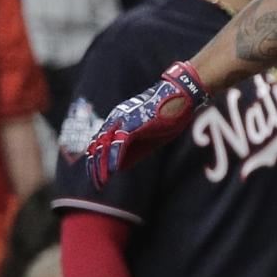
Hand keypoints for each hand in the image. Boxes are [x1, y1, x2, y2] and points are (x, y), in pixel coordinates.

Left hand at [86, 62, 209, 188]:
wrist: (180, 94)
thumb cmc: (170, 112)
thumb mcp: (151, 132)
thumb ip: (135, 147)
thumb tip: (121, 166)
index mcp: (118, 120)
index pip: (100, 142)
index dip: (97, 159)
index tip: (97, 174)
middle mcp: (116, 119)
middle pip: (98, 145)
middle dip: (95, 166)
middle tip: (96, 182)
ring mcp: (123, 121)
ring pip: (105, 146)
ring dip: (101, 166)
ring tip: (101, 181)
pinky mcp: (132, 125)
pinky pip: (118, 145)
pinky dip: (114, 159)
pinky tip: (112, 171)